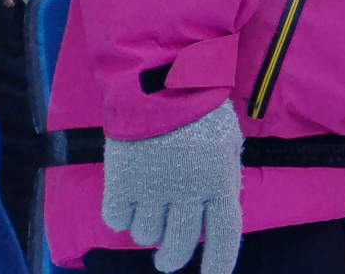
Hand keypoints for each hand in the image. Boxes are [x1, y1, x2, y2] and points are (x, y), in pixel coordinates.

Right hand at [102, 102, 242, 273]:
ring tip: (150, 211)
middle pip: (180, 245)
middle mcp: (188, 194)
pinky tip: (127, 199)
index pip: (225, 236)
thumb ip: (223, 176)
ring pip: (146, 234)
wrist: (162, 87)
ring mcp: (153, 190)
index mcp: (220, 183)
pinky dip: (121, 216)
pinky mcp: (122, 183)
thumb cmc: (202, 112)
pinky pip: (117, 219)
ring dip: (147, 229)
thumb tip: (220, 203)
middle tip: (167, 259)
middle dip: (173, 258)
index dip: (219, 262)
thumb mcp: (226, 144)